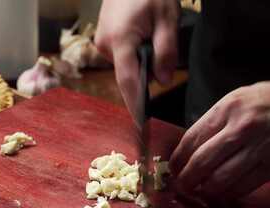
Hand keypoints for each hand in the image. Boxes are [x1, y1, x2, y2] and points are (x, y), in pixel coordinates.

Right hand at [95, 0, 179, 119]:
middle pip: (128, 73)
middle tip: (161, 41)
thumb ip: (166, 52)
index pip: (128, 81)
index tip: (141, 125)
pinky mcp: (102, 37)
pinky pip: (121, 54)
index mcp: (121, 41)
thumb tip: (163, 82)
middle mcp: (106, 45)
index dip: (135, 104)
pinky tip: (141, 29)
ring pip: (125, 63)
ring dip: (140, 57)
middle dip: (146, 70)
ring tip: (150, 29)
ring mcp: (101, 41)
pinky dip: (133, 50)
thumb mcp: (167, 19)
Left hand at [170, 72, 269, 199]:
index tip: (173, 168)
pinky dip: (228, 195)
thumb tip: (191, 147)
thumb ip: (215, 121)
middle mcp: (242, 128)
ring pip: (221, 180)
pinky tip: (222, 194)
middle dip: (186, 179)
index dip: (177, 159)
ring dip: (205, 191)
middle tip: (181, 186)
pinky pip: (244, 187)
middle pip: (202, 163)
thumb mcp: (239, 98)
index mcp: (228, 108)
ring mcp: (260, 149)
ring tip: (199, 192)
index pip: (191, 140)